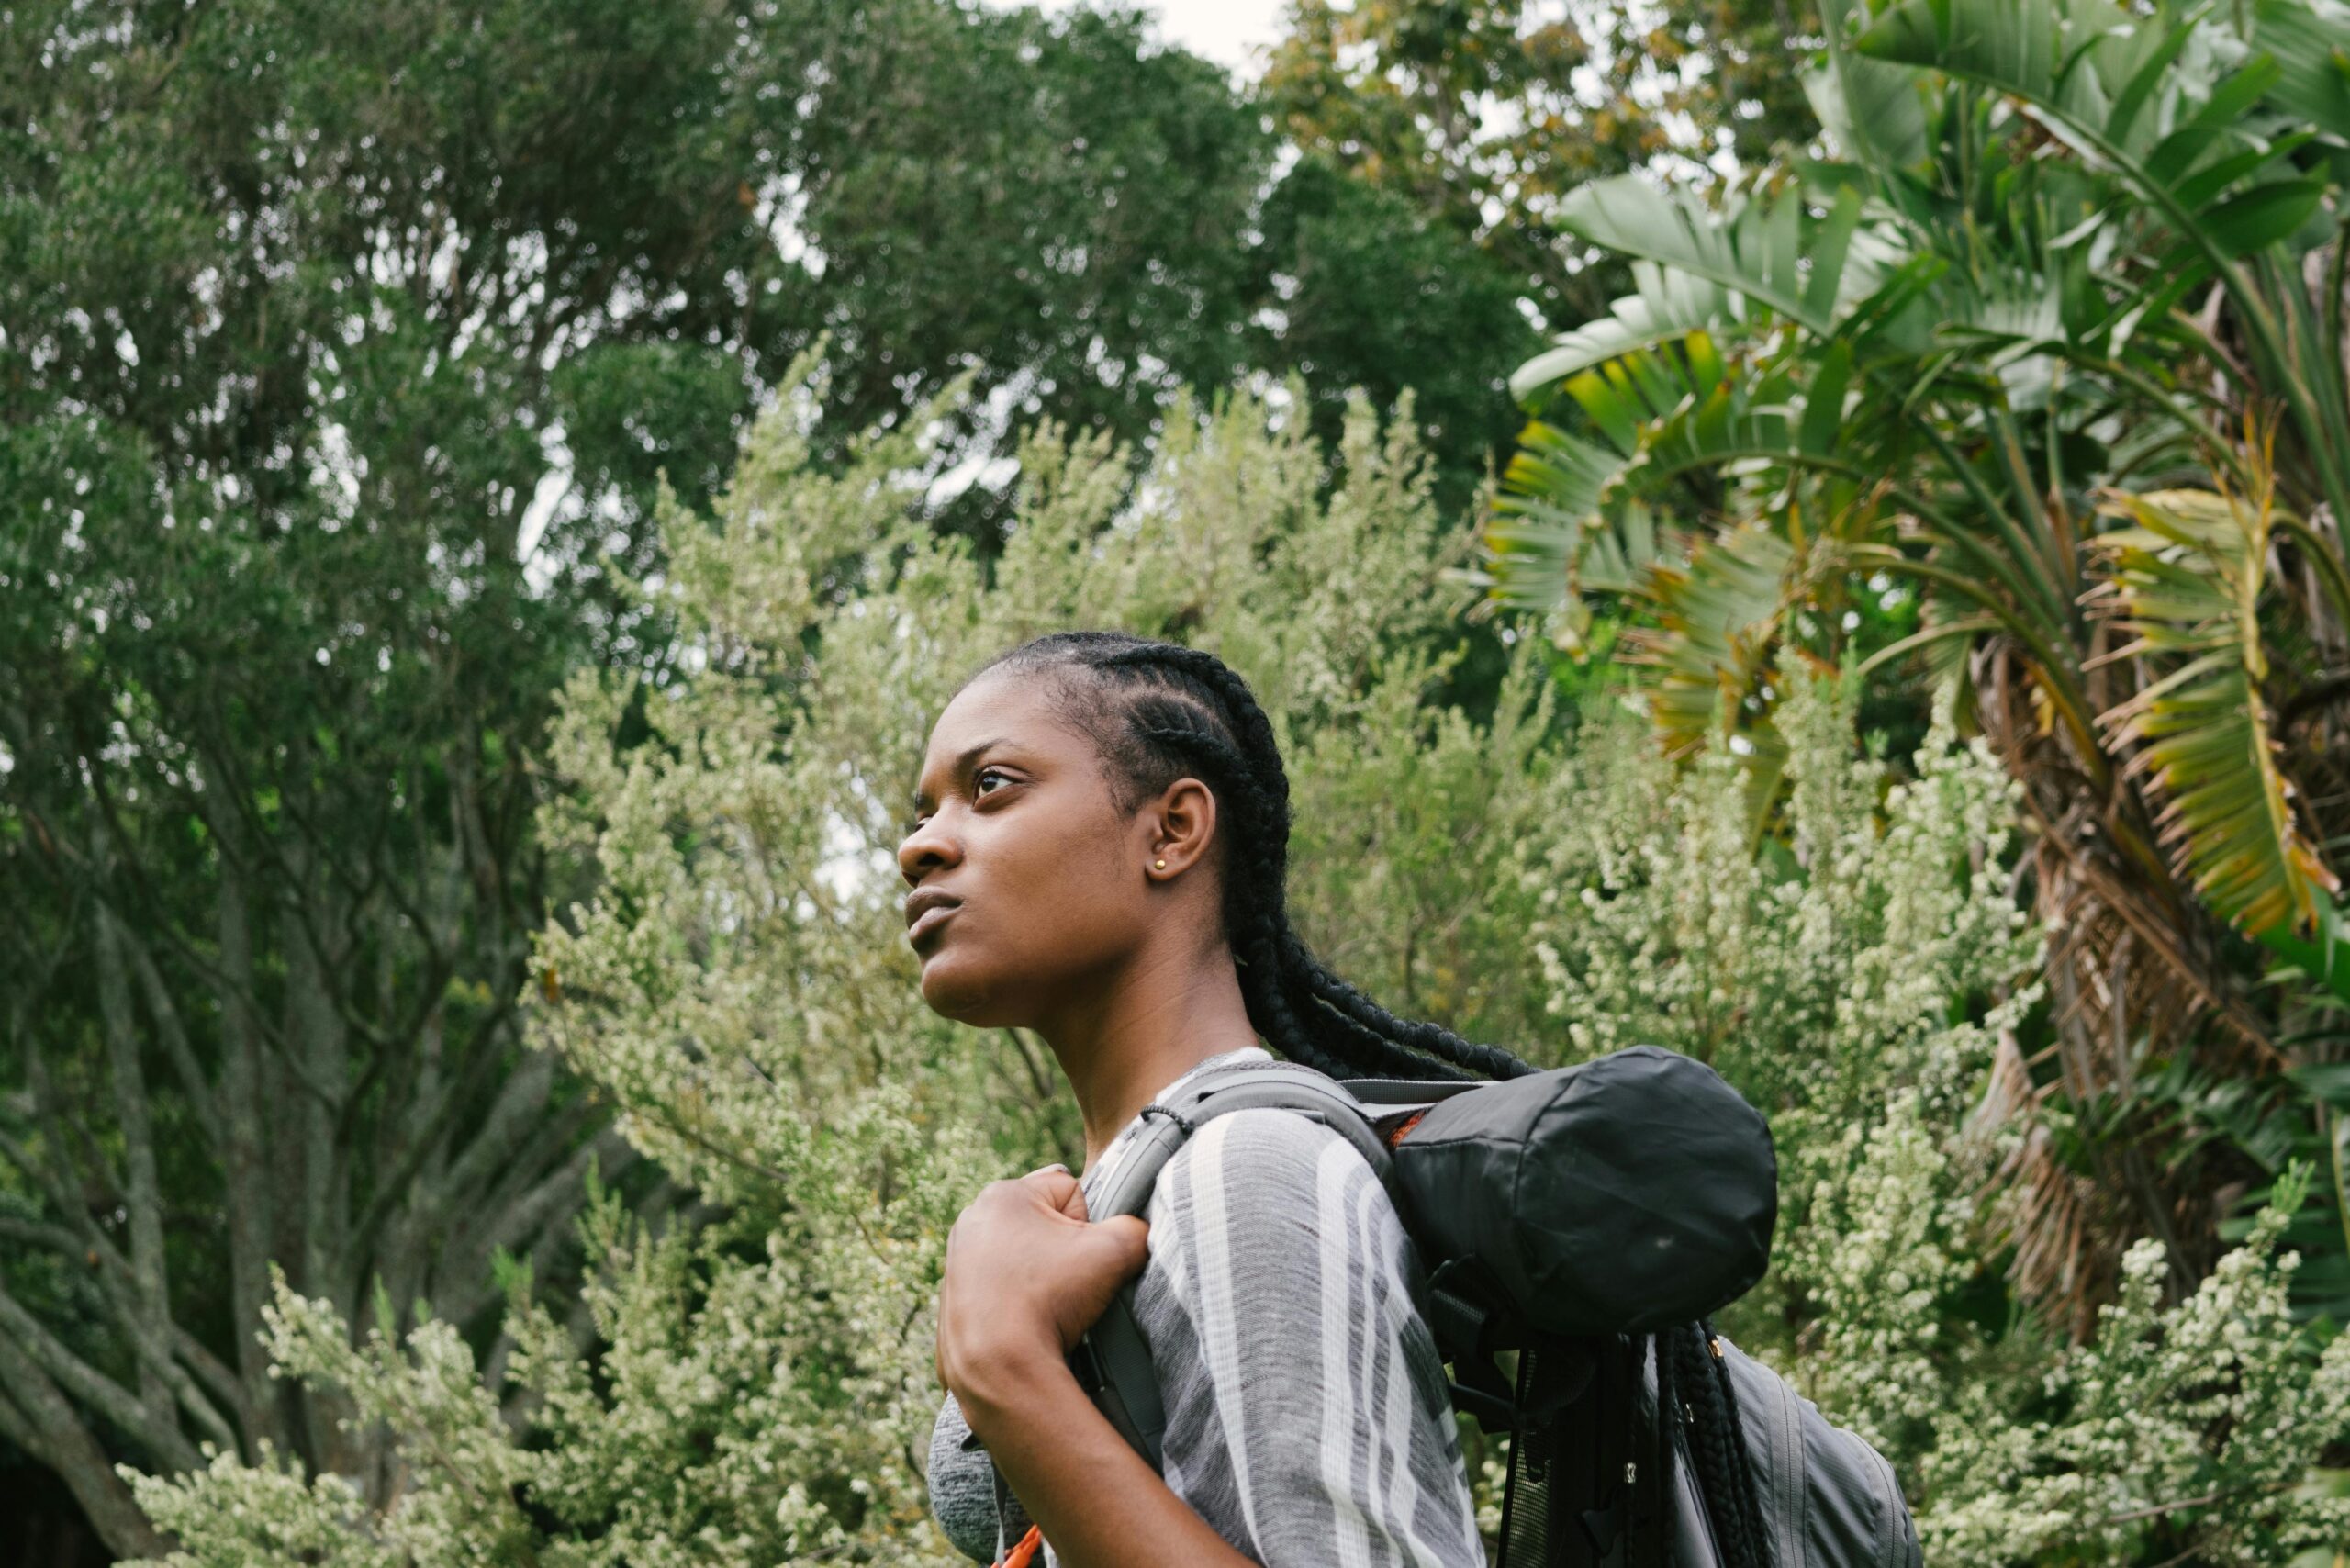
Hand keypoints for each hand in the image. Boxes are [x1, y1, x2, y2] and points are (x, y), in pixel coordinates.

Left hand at [936, 1166, 1148, 1426]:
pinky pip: (998, 1285)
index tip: (1080, 1258)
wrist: (999, 1368)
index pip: (1070, 1191)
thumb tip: (1136, 1231)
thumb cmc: (1050, 1300)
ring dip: (1038, 1272)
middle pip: (1043, 1222)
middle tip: (1065, 1283)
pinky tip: (1022, 1318)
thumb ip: (1135, 1227)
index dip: (1088, 1225)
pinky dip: (1013, 1297)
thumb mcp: (1116, 1251)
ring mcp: (956, 1258)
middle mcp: (972, 1218)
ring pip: (1020, 1253)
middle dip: (1061, 1247)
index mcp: (1004, 1195)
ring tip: (1044, 1303)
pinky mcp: (952, 1294)